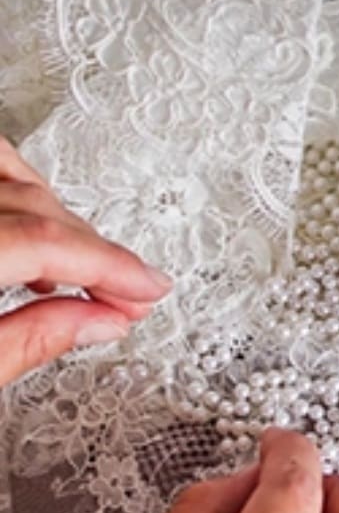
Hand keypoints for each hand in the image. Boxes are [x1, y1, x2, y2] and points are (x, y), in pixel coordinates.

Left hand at [0, 136, 172, 386]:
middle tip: (130, 294)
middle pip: (33, 207)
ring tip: (82, 266)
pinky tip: (25, 232)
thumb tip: (102, 321)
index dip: (111, 265)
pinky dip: (16, 190)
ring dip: (58, 214)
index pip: (44, 240)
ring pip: (8, 171)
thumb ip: (27, 341)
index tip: (151, 289)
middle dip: (93, 251)